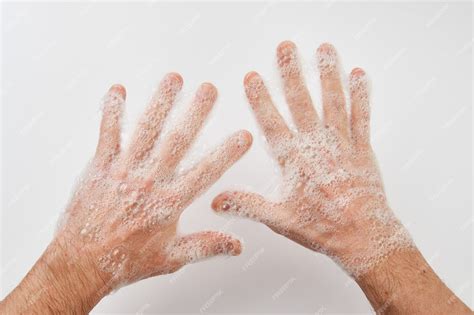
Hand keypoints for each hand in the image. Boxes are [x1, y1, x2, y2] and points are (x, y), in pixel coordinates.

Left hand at [1, 73, 251, 313]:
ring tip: (174, 79)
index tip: (243, 136)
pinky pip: (107, 133)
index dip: (228, 153)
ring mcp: (124, 171)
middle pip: (178, 141)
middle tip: (209, 91)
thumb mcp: (171, 258)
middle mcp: (149, 181)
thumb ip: (206, 246)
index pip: (206, 172)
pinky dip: (112, 111)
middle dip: (196, 113)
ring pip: (146, 130)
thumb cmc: (125, 260)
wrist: (81, 263)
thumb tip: (237, 244)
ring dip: (161, 103)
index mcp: (169, 202)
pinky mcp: (101, 166)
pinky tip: (118, 90)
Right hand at [212, 42, 470, 313]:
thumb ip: (248, 205)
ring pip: (332, 100)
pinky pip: (361, 115)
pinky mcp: (361, 147)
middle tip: (286, 49)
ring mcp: (341, 143)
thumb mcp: (279, 219)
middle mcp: (316, 145)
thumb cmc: (323, 228)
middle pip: (301, 101)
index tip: (252, 77)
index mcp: (294, 160)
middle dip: (291, 72)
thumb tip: (218, 200)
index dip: (260, 98)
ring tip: (323, 50)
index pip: (271, 121)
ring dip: (327, 73)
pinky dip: (360, 94)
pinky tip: (358, 76)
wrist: (364, 236)